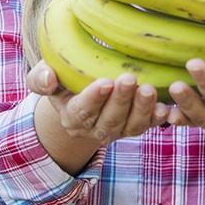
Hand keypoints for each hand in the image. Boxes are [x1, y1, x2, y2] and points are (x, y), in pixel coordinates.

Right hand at [27, 62, 169, 144]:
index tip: (105, 82)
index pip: (82, 111)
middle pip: (109, 120)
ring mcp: (118, 129)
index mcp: (72, 117)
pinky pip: (149, 126)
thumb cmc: (63, 78)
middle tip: (129, 79)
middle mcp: (95, 128)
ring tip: (148, 90)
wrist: (80, 93)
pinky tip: (165, 107)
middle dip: (121, 101)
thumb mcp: (45, 76)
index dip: (94, 98)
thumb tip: (48, 78)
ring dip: (141, 109)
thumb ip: (40, 78)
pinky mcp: (137, 125)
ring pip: (131, 126)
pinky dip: (157, 118)